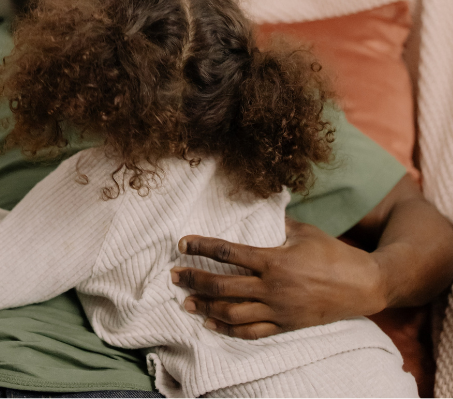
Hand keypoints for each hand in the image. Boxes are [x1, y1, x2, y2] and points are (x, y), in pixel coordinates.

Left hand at [170, 218, 386, 339]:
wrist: (364, 285)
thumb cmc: (334, 254)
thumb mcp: (304, 232)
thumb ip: (277, 222)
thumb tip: (259, 206)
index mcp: (273, 260)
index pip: (227, 252)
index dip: (201, 247)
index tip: (182, 244)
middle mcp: (272, 287)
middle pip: (222, 286)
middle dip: (194, 280)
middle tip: (174, 276)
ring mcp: (278, 309)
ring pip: (232, 312)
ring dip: (205, 308)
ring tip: (185, 302)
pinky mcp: (285, 325)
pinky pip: (251, 332)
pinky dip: (228, 329)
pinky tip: (211, 324)